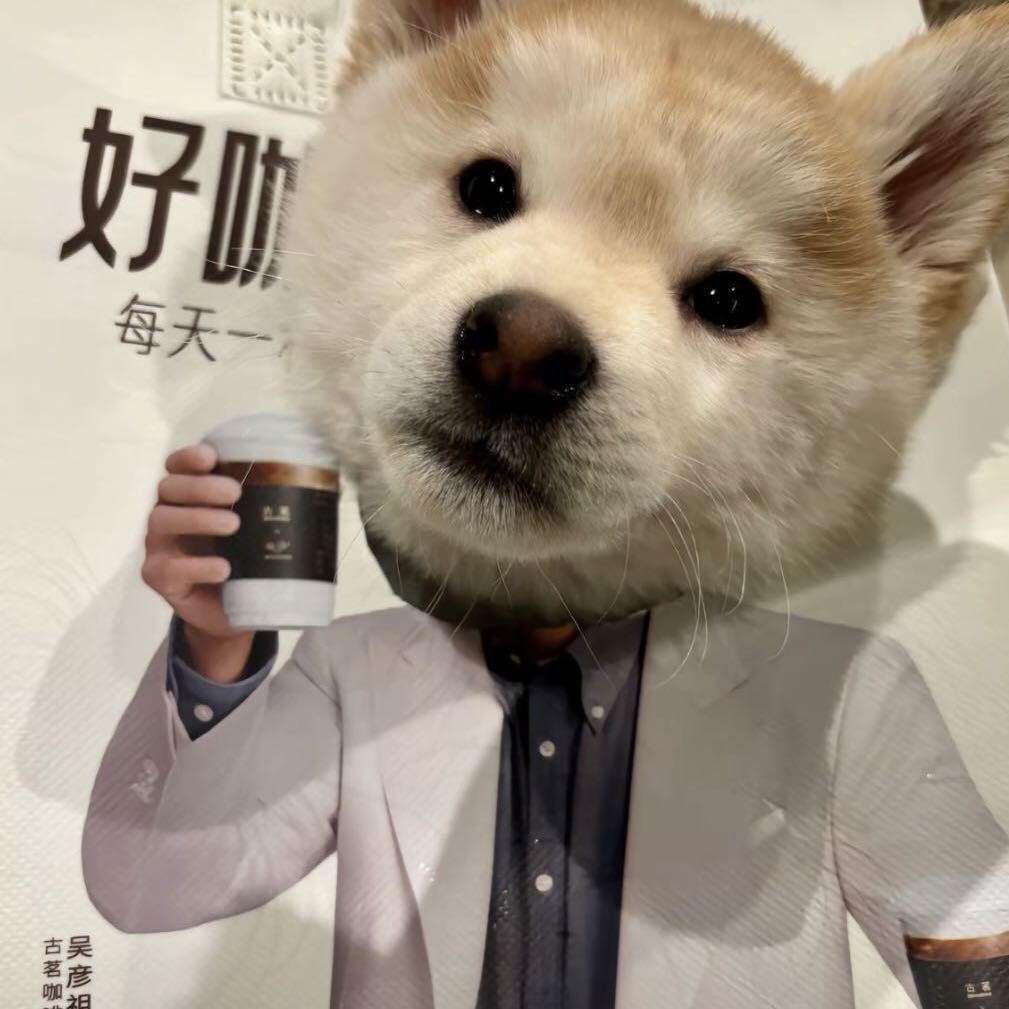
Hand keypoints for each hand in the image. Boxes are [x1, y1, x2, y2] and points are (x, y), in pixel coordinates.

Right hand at [142, 443, 254, 679]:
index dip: (189, 457)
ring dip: (199, 518)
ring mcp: (160, 546)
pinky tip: (223, 568)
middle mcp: (169, 515)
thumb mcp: (259, 532)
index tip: (212, 456)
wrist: (230, 613)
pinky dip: (199, 566)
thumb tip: (332, 485)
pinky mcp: (160, 577)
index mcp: (190, 498)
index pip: (178, 467)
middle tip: (235, 493)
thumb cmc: (245, 563)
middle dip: (201, 486)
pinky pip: (170, 568)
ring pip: (162, 521)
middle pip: (169, 488)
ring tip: (234, 525)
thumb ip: (275, 508)